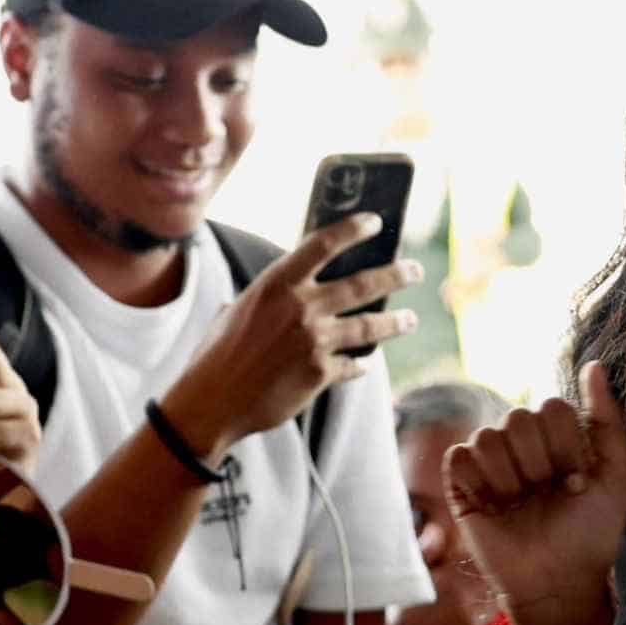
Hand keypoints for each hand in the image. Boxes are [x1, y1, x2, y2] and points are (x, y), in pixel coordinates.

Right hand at [162, 214, 420, 451]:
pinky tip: (365, 364)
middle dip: (395, 275)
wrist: (211, 402)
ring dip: (394, 322)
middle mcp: (300, 307)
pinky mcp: (320, 373)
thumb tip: (289, 292)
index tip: (376, 222)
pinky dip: (359, 364)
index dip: (353, 229)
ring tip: (410, 320)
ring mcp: (313, 340)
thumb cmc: (217, 354)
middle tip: (415, 270)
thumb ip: (270, 298)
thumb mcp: (239, 310)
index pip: (323, 244)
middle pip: (362, 284)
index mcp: (276, 283)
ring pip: (368, 326)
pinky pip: (351, 365)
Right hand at [444, 362, 625, 624]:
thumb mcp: (617, 476)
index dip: (567, 448)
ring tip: (520, 505)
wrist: (559, 582)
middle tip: (547, 496)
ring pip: (488, 437)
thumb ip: (608, 418)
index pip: (552, 407)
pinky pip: (458, 457)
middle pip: (520, 418)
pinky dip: (478, 483)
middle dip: (540, 465)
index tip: (578, 484)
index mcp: (557, 434)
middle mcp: (522, 441)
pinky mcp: (461, 485)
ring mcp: (490, 462)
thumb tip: (593, 365)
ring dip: (510, 479)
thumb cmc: (591, 532)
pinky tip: (494, 508)